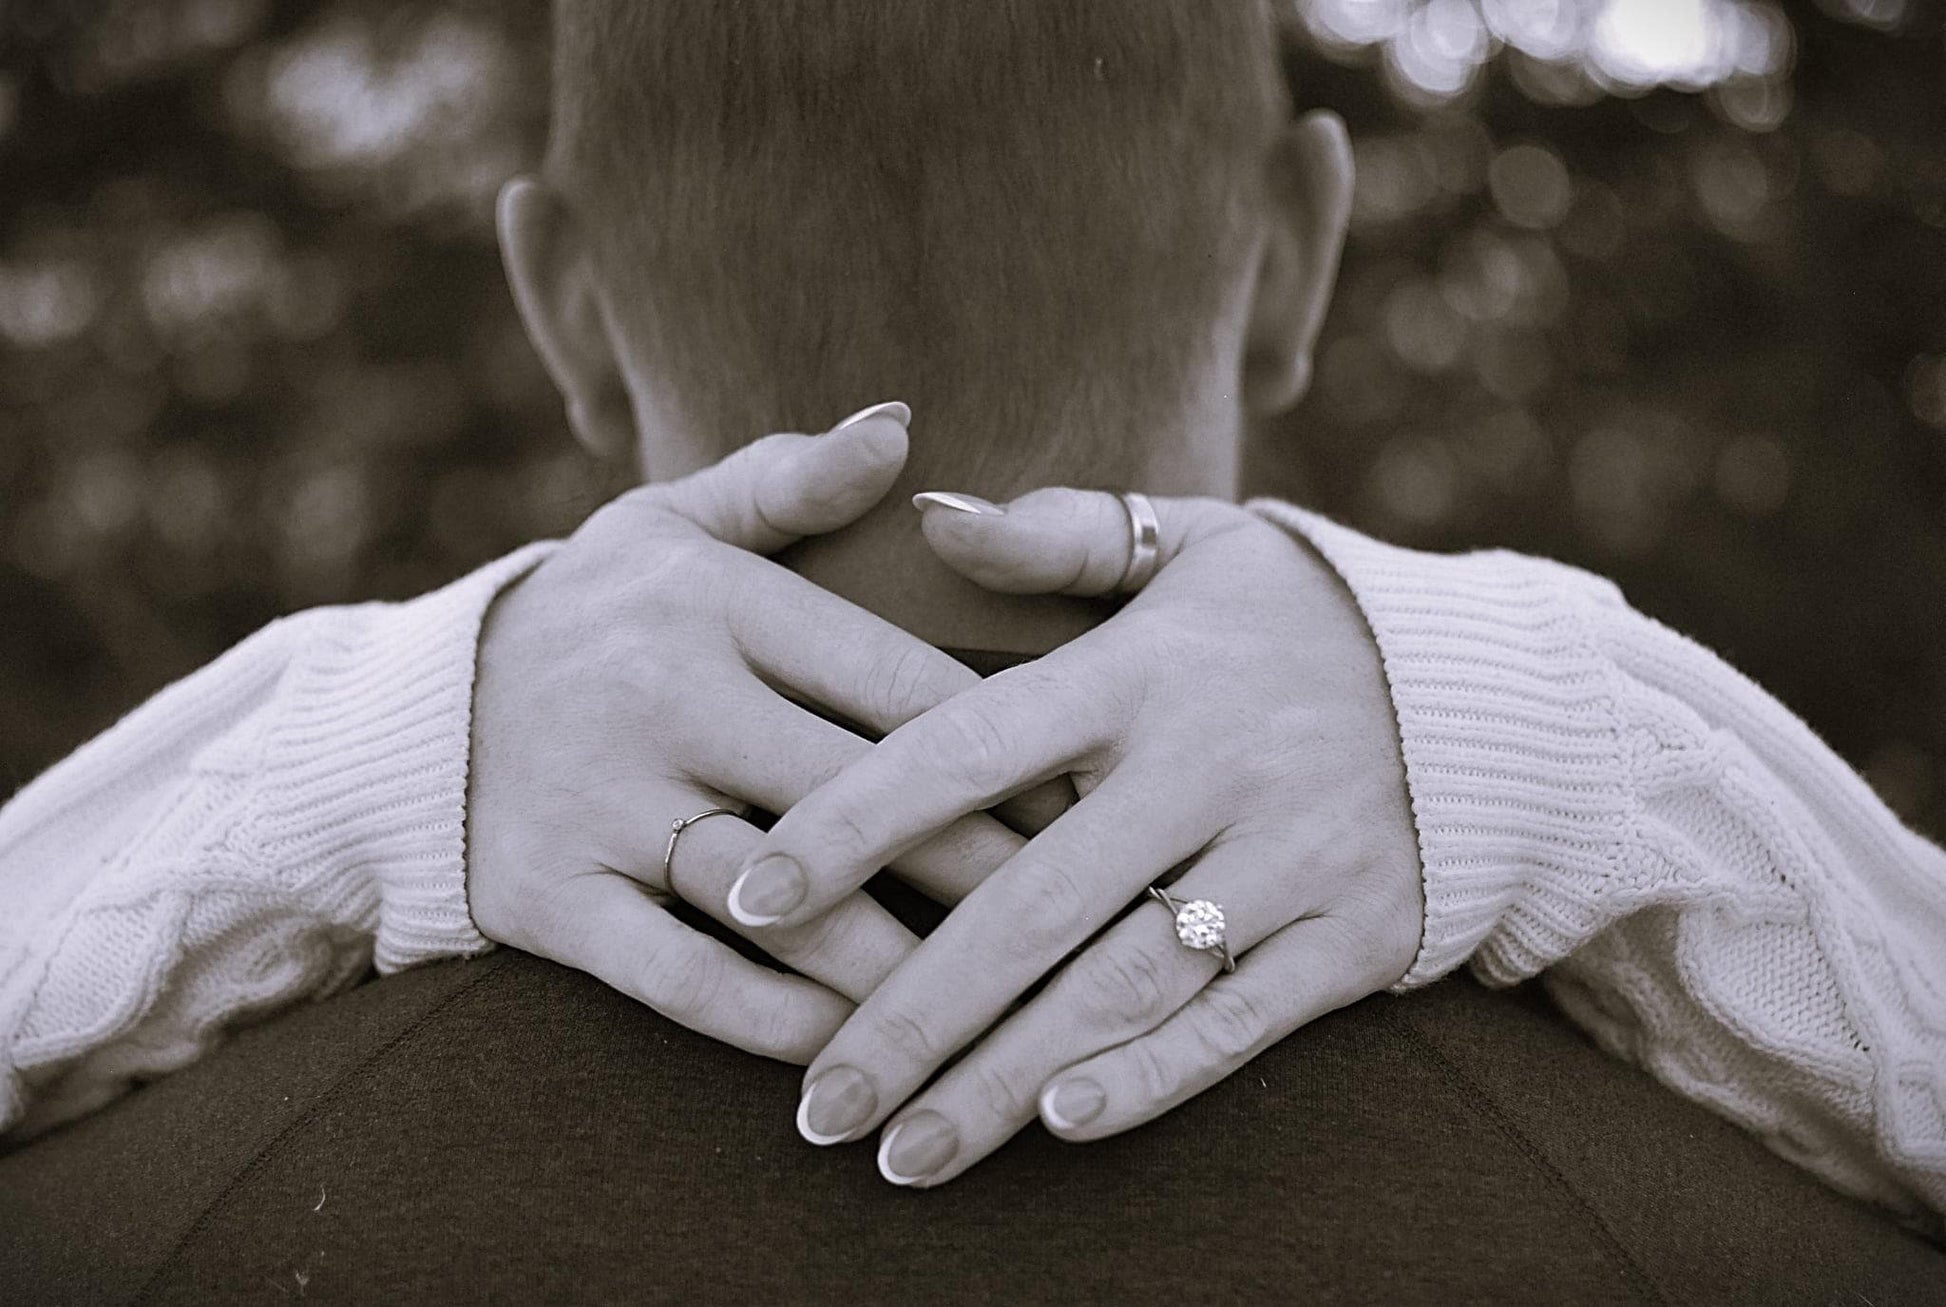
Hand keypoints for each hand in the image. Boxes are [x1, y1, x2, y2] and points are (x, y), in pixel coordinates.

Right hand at [466, 406, 1037, 1062]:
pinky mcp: (552, 897)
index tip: (1093, 798)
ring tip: (994, 1004)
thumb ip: (791, 480)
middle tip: (1081, 915)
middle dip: (981, 861)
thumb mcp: (672, 524)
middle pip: (859, 793)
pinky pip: (678, 976)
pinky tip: (850, 1048)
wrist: (412, 714)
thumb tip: (901, 425)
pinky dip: (769, 1019)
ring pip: (781, 897)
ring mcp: (603, 804)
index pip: (892, 680)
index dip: (1007, 746)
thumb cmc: (592, 614)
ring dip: (895, 960)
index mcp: (713, 602)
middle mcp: (662, 697)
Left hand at [736, 487, 1423, 1180]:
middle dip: (912, 1014)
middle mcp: (1208, 768)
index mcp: (1143, 671)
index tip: (746, 893)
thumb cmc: (1296, 615)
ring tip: (901, 1157)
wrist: (1497, 692)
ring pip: (1121, 986)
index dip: (850, 822)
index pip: (968, 748)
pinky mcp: (1351, 936)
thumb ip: (1056, 536)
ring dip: (1003, 1081)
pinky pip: (1236, 1024)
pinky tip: (1054, 1125)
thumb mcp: (1192, 544)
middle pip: (1031, 905)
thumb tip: (924, 511)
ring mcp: (1288, 859)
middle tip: (816, 1105)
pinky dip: (1148, 1079)